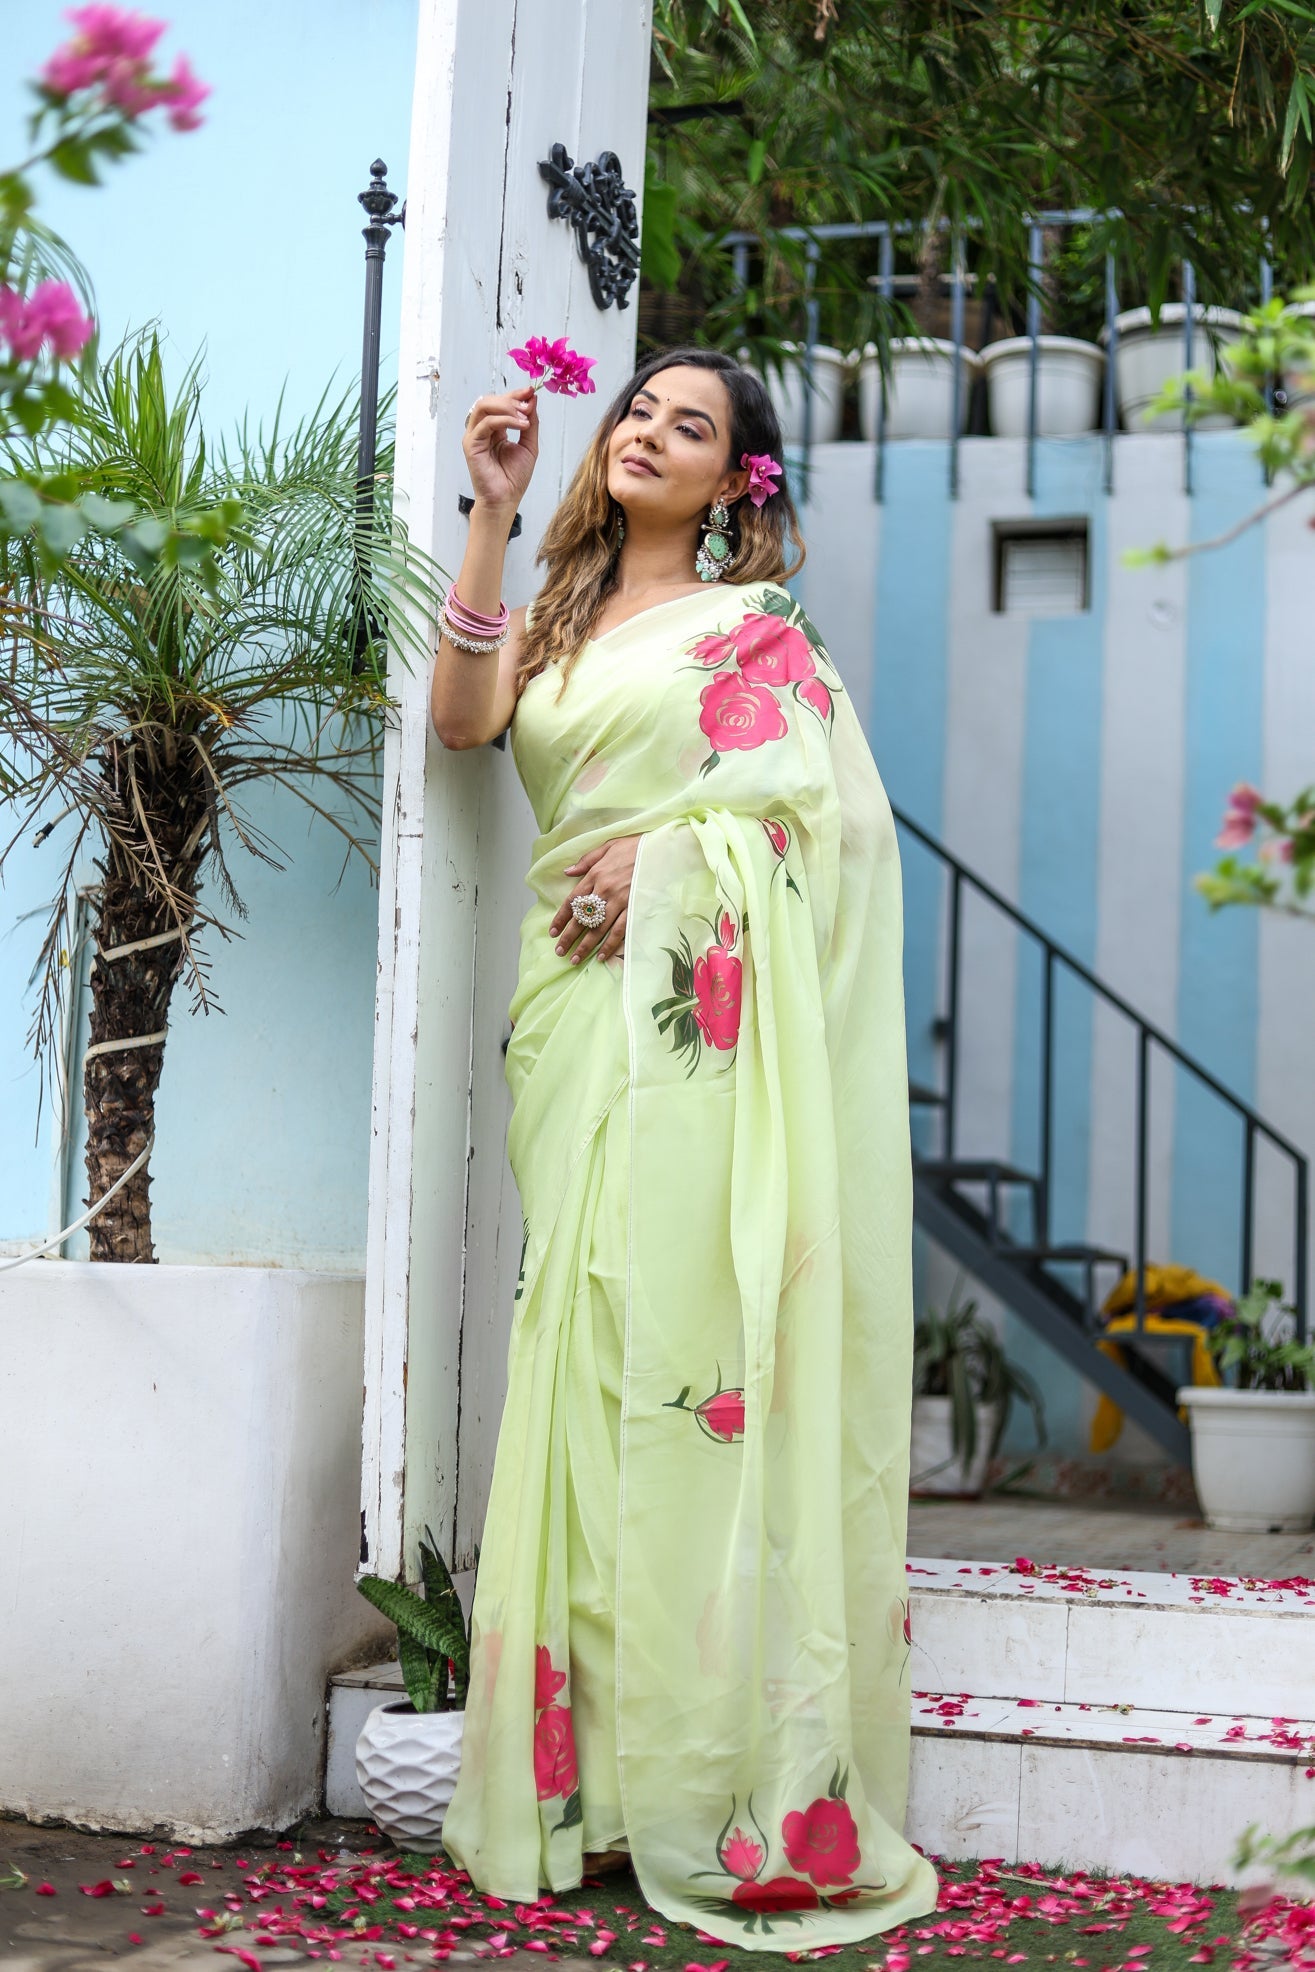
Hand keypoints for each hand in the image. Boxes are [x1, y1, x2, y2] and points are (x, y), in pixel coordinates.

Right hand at [463, 386, 539, 512]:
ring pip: (484, 406)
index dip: (516, 395)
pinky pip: (485, 423)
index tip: (531, 391)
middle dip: (511, 399)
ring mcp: (475, 436)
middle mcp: (482, 429)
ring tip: (524, 416)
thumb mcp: (529, 445)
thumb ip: (531, 422)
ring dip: (507, 407)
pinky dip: (504, 420)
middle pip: (490, 400)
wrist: (506, 500)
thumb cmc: (514, 478)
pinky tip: (520, 425)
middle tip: (528, 404)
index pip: (501, 403)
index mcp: (495, 429)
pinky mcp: (471, 444)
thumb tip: (532, 398)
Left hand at [552, 836, 640, 964]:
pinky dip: (609, 945)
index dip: (561, 918)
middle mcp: (604, 890)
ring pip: (598, 929)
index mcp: (595, 874)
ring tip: (574, 959)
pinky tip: (601, 956)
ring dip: (585, 946)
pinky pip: (619, 930)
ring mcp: (620, 901)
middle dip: (569, 937)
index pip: (572, 900)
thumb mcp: (608, 846)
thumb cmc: (635, 847)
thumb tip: (567, 872)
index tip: (553, 932)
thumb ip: (586, 860)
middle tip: (560, 952)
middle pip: (582, 918)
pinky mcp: (635, 908)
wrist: (662, 849)